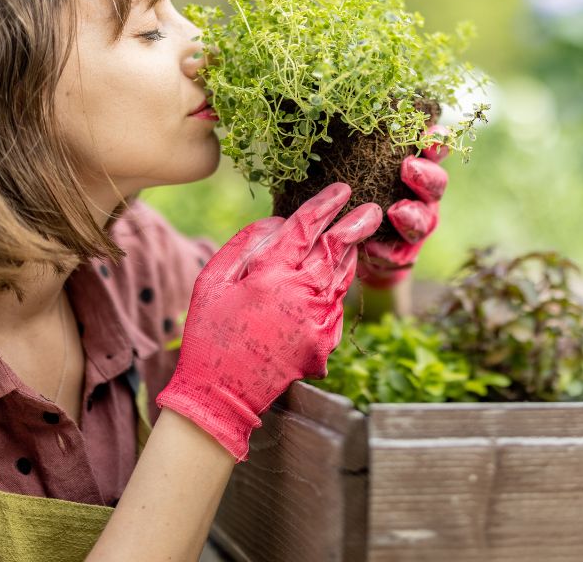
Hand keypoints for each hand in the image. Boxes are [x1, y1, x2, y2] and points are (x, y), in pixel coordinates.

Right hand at [155, 183, 380, 460]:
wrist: (222, 394)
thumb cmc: (210, 332)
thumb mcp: (213, 281)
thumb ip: (245, 244)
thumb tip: (277, 222)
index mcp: (271, 272)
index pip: (307, 226)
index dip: (326, 204)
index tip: (342, 189)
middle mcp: (301, 292)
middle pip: (338, 247)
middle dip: (357, 224)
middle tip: (372, 208)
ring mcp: (318, 319)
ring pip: (343, 276)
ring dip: (350, 255)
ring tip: (355, 238)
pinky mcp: (325, 341)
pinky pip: (336, 305)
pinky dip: (335, 289)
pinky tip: (331, 282)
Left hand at [357, 125, 448, 288]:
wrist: (346, 241)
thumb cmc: (351, 192)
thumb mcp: (353, 165)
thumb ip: (355, 148)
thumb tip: (331, 115)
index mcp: (414, 167)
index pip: (433, 150)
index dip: (437, 141)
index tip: (430, 132)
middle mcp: (421, 195)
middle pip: (436, 183)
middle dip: (426, 174)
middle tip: (408, 168)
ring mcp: (416, 225)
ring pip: (424, 220)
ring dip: (412, 215)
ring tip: (397, 212)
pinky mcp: (403, 254)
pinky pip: (400, 253)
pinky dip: (387, 250)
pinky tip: (373, 246)